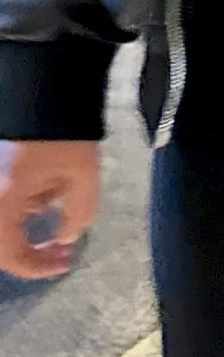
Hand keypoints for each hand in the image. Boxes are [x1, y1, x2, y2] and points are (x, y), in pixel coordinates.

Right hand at [0, 141, 101, 281]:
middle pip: (2, 243)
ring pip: (3, 221)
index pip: (9, 255)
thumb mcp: (82, 176)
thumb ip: (77, 215)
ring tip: (62, 198)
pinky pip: (4, 201)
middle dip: (31, 249)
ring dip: (27, 222)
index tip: (64, 263)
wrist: (45, 89)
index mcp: (2, 202)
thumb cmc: (64, 133)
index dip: (36, 267)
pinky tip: (49, 185)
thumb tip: (65, 238)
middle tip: (61, 250)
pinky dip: (22, 202)